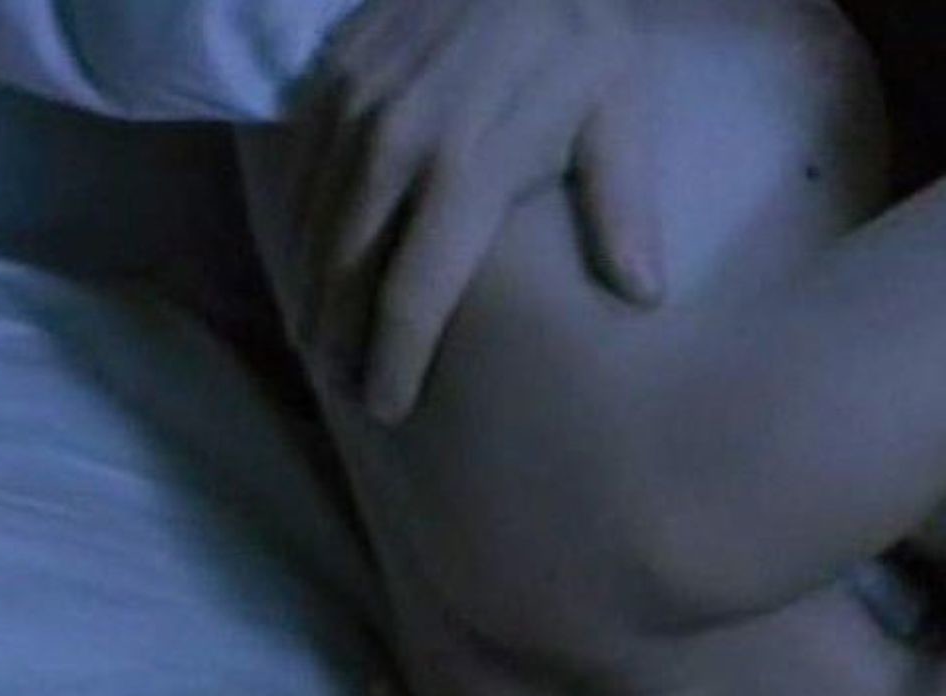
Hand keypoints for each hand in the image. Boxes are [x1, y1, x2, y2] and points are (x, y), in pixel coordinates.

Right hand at [288, 0, 664, 422]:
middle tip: (344, 385)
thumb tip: (643, 296)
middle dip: (342, 340)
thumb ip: (622, 208)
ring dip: (312, 291)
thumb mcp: (619, 112)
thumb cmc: (579, 30)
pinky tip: (308, 257)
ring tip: (316, 339)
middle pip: (351, 275)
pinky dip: (302, 225)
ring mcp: (356, 111)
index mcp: (469, 174)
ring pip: (317, 227)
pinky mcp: (333, 79)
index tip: (387, 407)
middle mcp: (399, 151)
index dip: (394, 362)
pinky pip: (303, 171)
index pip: (415, 297)